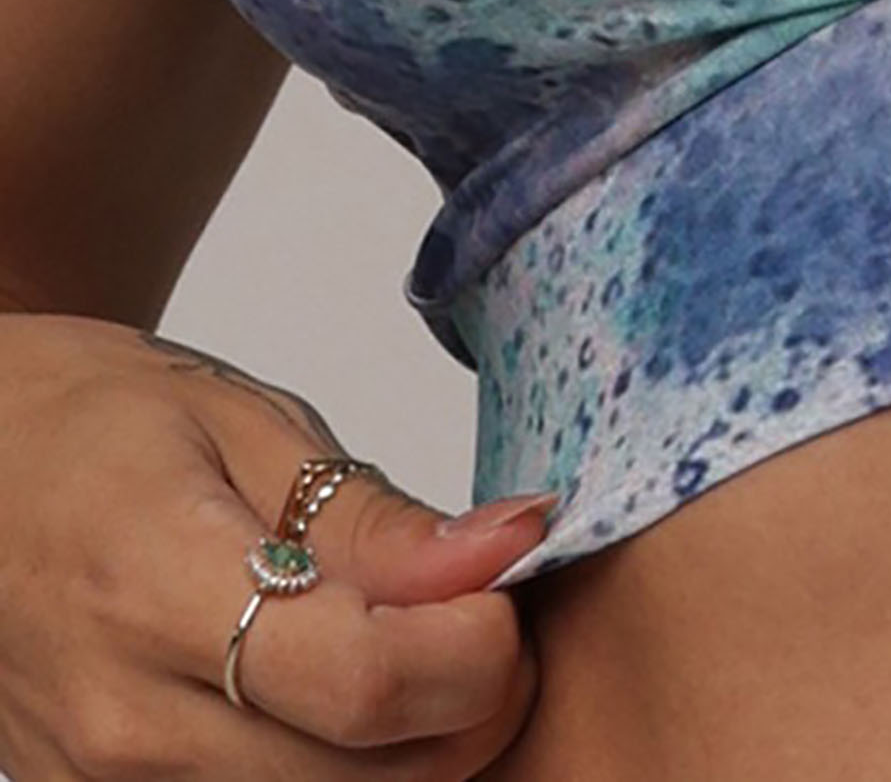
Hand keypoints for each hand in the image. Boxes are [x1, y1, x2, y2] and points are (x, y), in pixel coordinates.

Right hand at [0, 310, 555, 777]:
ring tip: (419, 647)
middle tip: (486, 615)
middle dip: (470, 704)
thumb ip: (375, 516)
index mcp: (157, 596)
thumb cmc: (101, 426)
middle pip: (365, 779)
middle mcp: (124, 725)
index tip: (507, 583)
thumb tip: (506, 552)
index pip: (364, 686)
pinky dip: (340, 768)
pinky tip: (351, 696)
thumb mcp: (249, 426)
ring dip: (412, 748)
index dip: (476, 650)